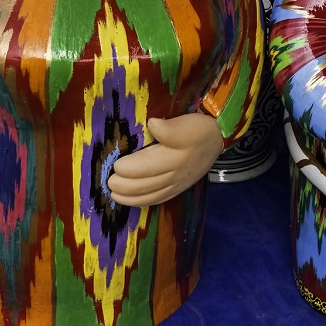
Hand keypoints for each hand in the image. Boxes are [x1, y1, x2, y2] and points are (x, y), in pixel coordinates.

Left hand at [108, 113, 222, 206]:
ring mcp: (176, 184)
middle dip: (126, 186)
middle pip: (146, 184)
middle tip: (109, 183)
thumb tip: (153, 124)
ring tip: (114, 196)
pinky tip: (133, 201)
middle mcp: (174, 174)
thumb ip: (170, 128)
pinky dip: (144, 202)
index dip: (130, 168)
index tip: (115, 166)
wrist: (217, 140)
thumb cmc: (198, 129)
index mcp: (174, 158)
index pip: (148, 166)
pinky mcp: (178, 188)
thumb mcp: (187, 124)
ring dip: (131, 198)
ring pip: (151, 195)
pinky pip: (159, 199)